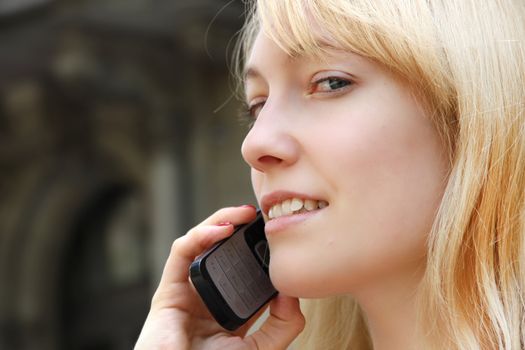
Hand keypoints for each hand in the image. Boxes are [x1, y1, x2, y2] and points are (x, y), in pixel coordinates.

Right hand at [134, 205, 304, 349]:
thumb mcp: (259, 348)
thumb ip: (282, 325)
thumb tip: (291, 292)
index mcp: (229, 306)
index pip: (244, 267)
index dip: (259, 248)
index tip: (277, 234)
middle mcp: (207, 293)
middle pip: (222, 249)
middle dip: (240, 226)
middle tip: (262, 216)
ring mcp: (187, 289)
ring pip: (202, 243)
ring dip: (222, 221)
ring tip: (244, 214)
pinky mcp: (168, 288)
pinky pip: (183, 252)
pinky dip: (201, 234)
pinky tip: (222, 230)